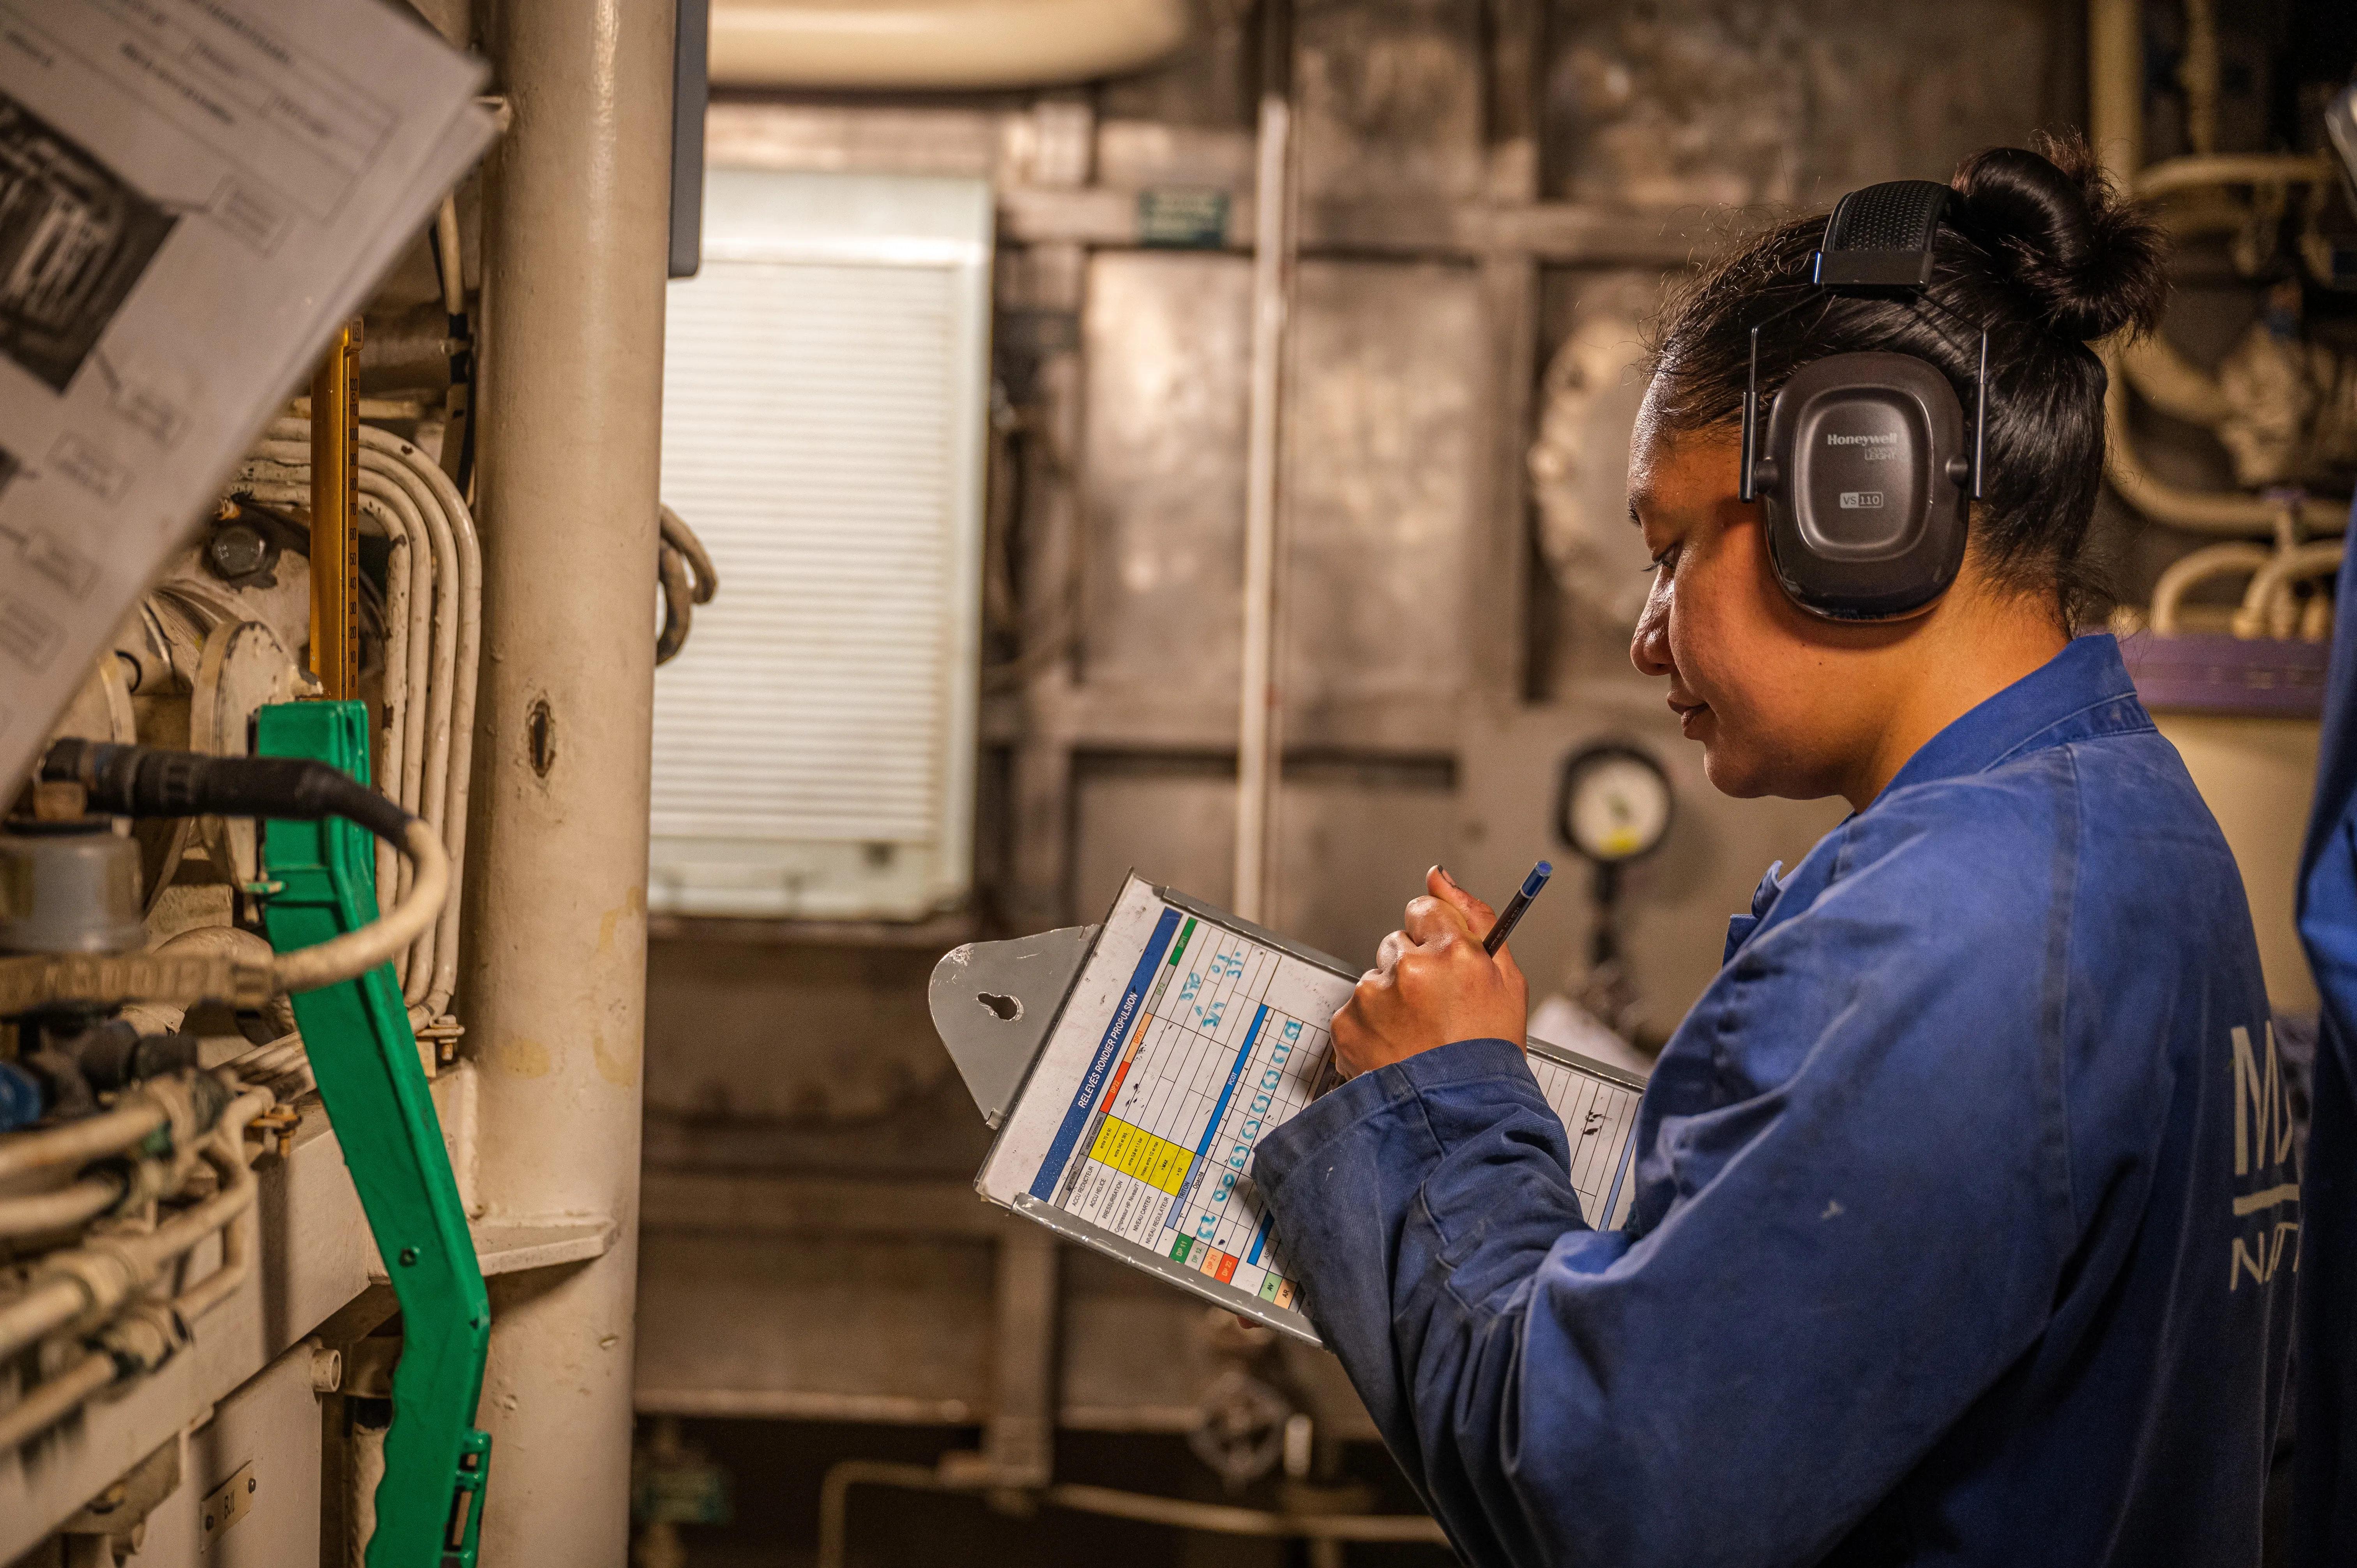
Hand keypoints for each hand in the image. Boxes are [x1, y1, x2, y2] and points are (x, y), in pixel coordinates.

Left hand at [1330, 866, 1527, 1078]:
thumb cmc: (1489, 1053)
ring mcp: (1373, 997)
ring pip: (1375, 979)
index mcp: (1451, 950)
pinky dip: (1371, 1028)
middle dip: (1413, 970)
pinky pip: (1356, 1010)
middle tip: (1437, 1012)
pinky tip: (1397, 1050)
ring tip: (1418, 1038)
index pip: (1422, 908)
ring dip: (1391, 1000)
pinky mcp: (1348, 1025)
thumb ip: (1474, 916)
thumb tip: (1439, 875)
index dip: (1434, 938)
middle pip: (1397, 944)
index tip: (1442, 963)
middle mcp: (1408, 967)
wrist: (1461, 1118)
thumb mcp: (1507, 980)